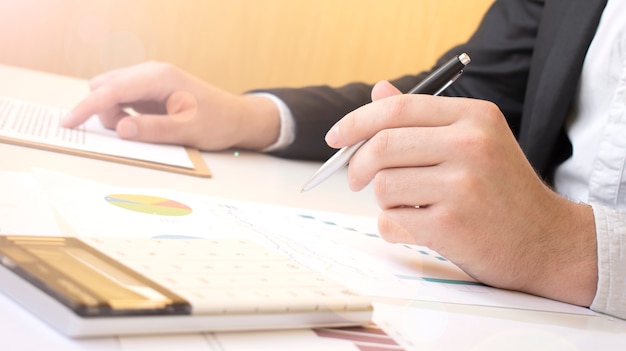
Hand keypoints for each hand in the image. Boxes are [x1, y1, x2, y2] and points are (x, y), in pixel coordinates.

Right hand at [63, 62, 279, 149]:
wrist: (237, 118)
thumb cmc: (218, 122)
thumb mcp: (187, 131)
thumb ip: (152, 129)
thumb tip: (120, 129)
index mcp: (159, 77)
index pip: (111, 89)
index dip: (87, 107)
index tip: (69, 123)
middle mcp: (151, 73)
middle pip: (105, 86)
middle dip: (104, 112)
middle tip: (129, 133)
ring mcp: (150, 80)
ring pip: (112, 92)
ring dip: (114, 114)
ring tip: (142, 130)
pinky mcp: (152, 91)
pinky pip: (124, 99)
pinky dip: (123, 113)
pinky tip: (140, 125)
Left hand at [325, 81, 597, 306]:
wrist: (547, 242)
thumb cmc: (503, 191)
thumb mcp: (475, 141)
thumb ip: (425, 118)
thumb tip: (378, 92)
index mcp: (475, 116)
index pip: (397, 109)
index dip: (357, 121)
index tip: (336, 137)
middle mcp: (471, 144)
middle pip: (382, 145)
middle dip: (357, 165)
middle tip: (356, 180)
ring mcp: (463, 185)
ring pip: (384, 186)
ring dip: (386, 201)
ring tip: (413, 206)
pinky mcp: (452, 225)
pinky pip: (391, 221)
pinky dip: (394, 227)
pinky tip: (421, 227)